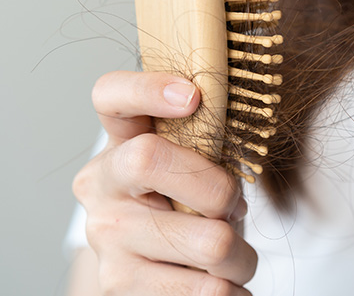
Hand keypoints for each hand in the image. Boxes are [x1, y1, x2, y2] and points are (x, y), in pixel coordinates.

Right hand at [73, 71, 256, 294]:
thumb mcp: (196, 165)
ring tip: (233, 256)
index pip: (111, 96)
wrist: (152, 268)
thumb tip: (241, 144)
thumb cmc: (187, 204)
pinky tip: (223, 284)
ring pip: (210, 242)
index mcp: (121, 140)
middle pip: (157, 161)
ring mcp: (106, 236)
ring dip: (241, 255)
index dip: (147, 88)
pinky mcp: (118, 283)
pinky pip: (208, 290)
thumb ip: (210, 145)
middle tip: (232, 209)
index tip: (193, 97)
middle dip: (222, 191)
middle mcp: (102, 184)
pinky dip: (232, 290)